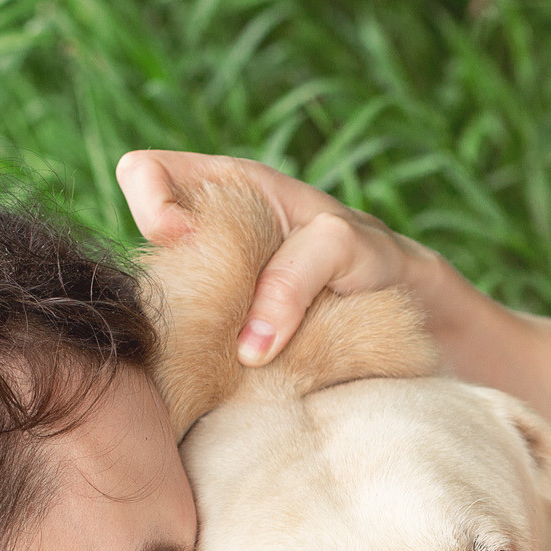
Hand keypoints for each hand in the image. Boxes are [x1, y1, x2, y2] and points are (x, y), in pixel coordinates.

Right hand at [115, 149, 430, 365]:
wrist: (411, 315)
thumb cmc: (377, 258)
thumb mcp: (343, 247)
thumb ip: (291, 278)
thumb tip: (247, 348)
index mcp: (224, 189)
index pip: (143, 173)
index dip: (149, 205)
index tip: (184, 242)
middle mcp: (206, 239)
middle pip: (139, 253)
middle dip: (166, 285)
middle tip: (215, 314)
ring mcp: (210, 294)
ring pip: (161, 310)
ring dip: (189, 336)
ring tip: (236, 352)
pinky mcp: (222, 344)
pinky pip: (191, 355)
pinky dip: (210, 368)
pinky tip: (244, 377)